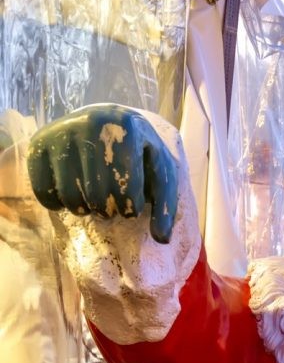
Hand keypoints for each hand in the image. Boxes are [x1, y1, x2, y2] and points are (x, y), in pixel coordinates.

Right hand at [27, 105, 177, 242]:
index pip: (128, 192)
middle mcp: (90, 122)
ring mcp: (61, 132)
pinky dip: (58, 204)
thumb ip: (166, 207)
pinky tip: (71, 191)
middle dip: (109, 211)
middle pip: (98, 198)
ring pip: (72, 200)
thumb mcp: (159, 174)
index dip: (132, 207)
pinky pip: (45, 194)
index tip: (132, 201)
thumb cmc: (137, 154)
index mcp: (126, 127)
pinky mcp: (38, 144)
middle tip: (111, 201)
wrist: (106, 123)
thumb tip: (162, 240)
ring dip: (86, 210)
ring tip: (93, 196)